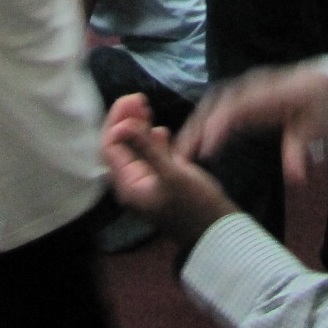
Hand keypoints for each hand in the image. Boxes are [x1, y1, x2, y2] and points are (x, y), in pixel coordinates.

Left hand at [102, 95, 239, 250]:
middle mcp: (132, 184)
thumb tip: (122, 124)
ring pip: (134, 149)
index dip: (118, 120)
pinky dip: (152, 141)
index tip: (132, 99)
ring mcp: (146, 183)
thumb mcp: (171, 173)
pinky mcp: (161, 182)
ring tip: (147, 106)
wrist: (216, 230)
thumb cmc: (195, 203)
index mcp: (127, 185)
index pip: (111, 146)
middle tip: (138, 97)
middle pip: (120, 146)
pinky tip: (161, 131)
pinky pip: (149, 157)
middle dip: (126, 120)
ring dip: (138, 127)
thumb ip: (146, 148)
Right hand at [176, 64, 327, 187]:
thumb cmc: (319, 106)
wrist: (325, 83)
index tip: (204, 149)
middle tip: (179, 155)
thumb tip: (295, 178)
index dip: (217, 127)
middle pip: (216, 104)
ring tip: (180, 150)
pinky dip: (202, 121)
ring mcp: (245, 89)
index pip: (235, 109)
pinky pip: (217, 105)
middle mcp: (251, 88)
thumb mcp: (315, 130)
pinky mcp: (242, 95)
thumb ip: (300, 152)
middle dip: (195, 128)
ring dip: (195, 125)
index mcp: (268, 95)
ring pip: (212, 103)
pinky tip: (194, 140)